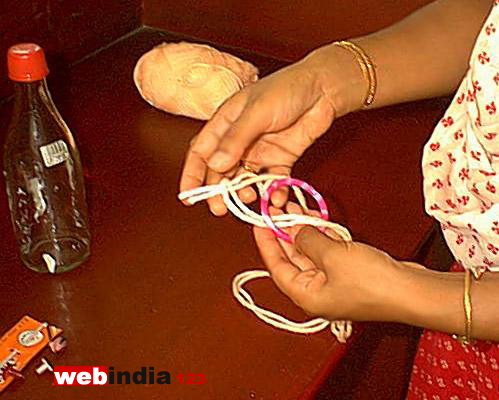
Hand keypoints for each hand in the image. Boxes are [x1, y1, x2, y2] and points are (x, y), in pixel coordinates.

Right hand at [179, 45, 364, 214]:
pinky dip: (273, 192)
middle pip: (221, 170)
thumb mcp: (257, 112)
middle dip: (218, 190)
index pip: (201, 151)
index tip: (187, 196)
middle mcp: (239, 140)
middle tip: (220, 208)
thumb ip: (236, 139)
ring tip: (249, 197)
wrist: (323, 89)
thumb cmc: (286, 89)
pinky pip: (273, 181)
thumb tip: (216, 165)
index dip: (192, 174)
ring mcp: (260, 151)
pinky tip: (276, 198)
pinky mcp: (281, 160)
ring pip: (245, 179)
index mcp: (226, 123)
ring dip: (244, 192)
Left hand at [253, 203, 422, 321]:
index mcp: (306, 296)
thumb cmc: (372, 281)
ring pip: (310, 254)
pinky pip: (328, 254)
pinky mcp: (348, 275)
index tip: (260, 223)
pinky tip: (317, 220)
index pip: (276, 267)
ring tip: (296, 208)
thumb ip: (309, 240)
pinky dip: (322, 237)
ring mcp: (333, 284)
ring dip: (304, 232)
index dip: (267, 243)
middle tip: (279, 210)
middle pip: (292, 259)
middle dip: (286, 233)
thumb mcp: (332, 255)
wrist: (412, 291)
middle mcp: (316, 292)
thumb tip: (295, 229)